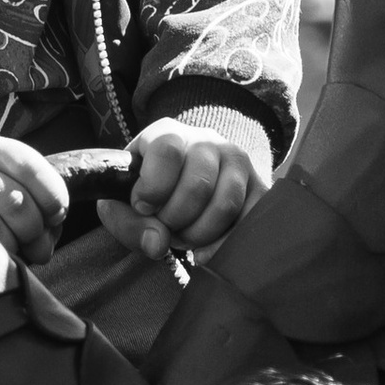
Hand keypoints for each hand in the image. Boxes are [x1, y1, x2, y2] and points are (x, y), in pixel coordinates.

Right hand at [0, 130, 68, 262]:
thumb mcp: (7, 185)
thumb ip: (37, 199)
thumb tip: (48, 232)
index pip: (27, 163)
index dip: (51, 193)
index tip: (58, 215)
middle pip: (15, 199)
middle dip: (37, 228)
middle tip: (40, 245)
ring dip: (18, 244)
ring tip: (23, 250)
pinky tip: (1, 253)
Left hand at [97, 120, 258, 263]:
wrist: (181, 189)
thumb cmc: (148, 195)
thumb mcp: (125, 206)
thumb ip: (128, 224)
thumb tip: (158, 243)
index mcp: (167, 133)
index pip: (167, 150)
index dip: (153, 187)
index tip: (143, 207)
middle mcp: (207, 140)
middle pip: (198, 184)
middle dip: (176, 219)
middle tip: (166, 226)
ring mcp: (237, 162)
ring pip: (227, 203)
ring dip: (200, 233)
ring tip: (185, 237)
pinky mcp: (259, 187)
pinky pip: (250, 218)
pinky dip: (225, 244)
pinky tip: (205, 251)